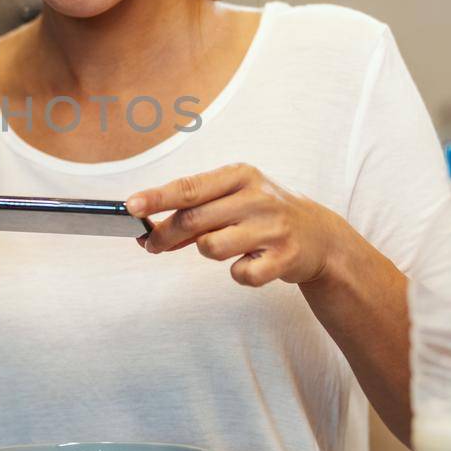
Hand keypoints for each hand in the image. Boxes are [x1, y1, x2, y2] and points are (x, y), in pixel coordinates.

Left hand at [126, 163, 349, 287]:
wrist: (321, 237)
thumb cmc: (264, 214)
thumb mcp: (235, 200)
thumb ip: (197, 212)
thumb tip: (150, 231)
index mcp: (240, 175)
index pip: (189, 187)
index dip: (157, 198)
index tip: (130, 207)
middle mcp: (257, 197)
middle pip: (193, 220)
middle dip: (165, 236)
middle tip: (151, 246)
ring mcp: (272, 227)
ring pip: (211, 248)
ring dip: (209, 252)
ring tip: (228, 246)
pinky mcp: (284, 258)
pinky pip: (240, 274)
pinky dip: (239, 273)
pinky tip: (252, 262)